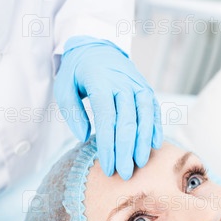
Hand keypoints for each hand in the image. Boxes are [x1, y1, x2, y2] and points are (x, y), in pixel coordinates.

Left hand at [54, 35, 162, 179]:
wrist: (96, 47)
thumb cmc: (77, 72)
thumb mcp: (64, 88)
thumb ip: (73, 113)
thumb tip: (86, 137)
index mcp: (101, 83)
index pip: (107, 119)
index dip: (108, 146)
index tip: (108, 167)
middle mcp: (123, 84)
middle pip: (127, 122)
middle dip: (126, 151)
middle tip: (125, 173)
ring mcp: (138, 85)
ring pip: (144, 117)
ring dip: (143, 142)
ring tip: (140, 163)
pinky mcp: (146, 89)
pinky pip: (154, 110)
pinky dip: (156, 128)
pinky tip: (155, 145)